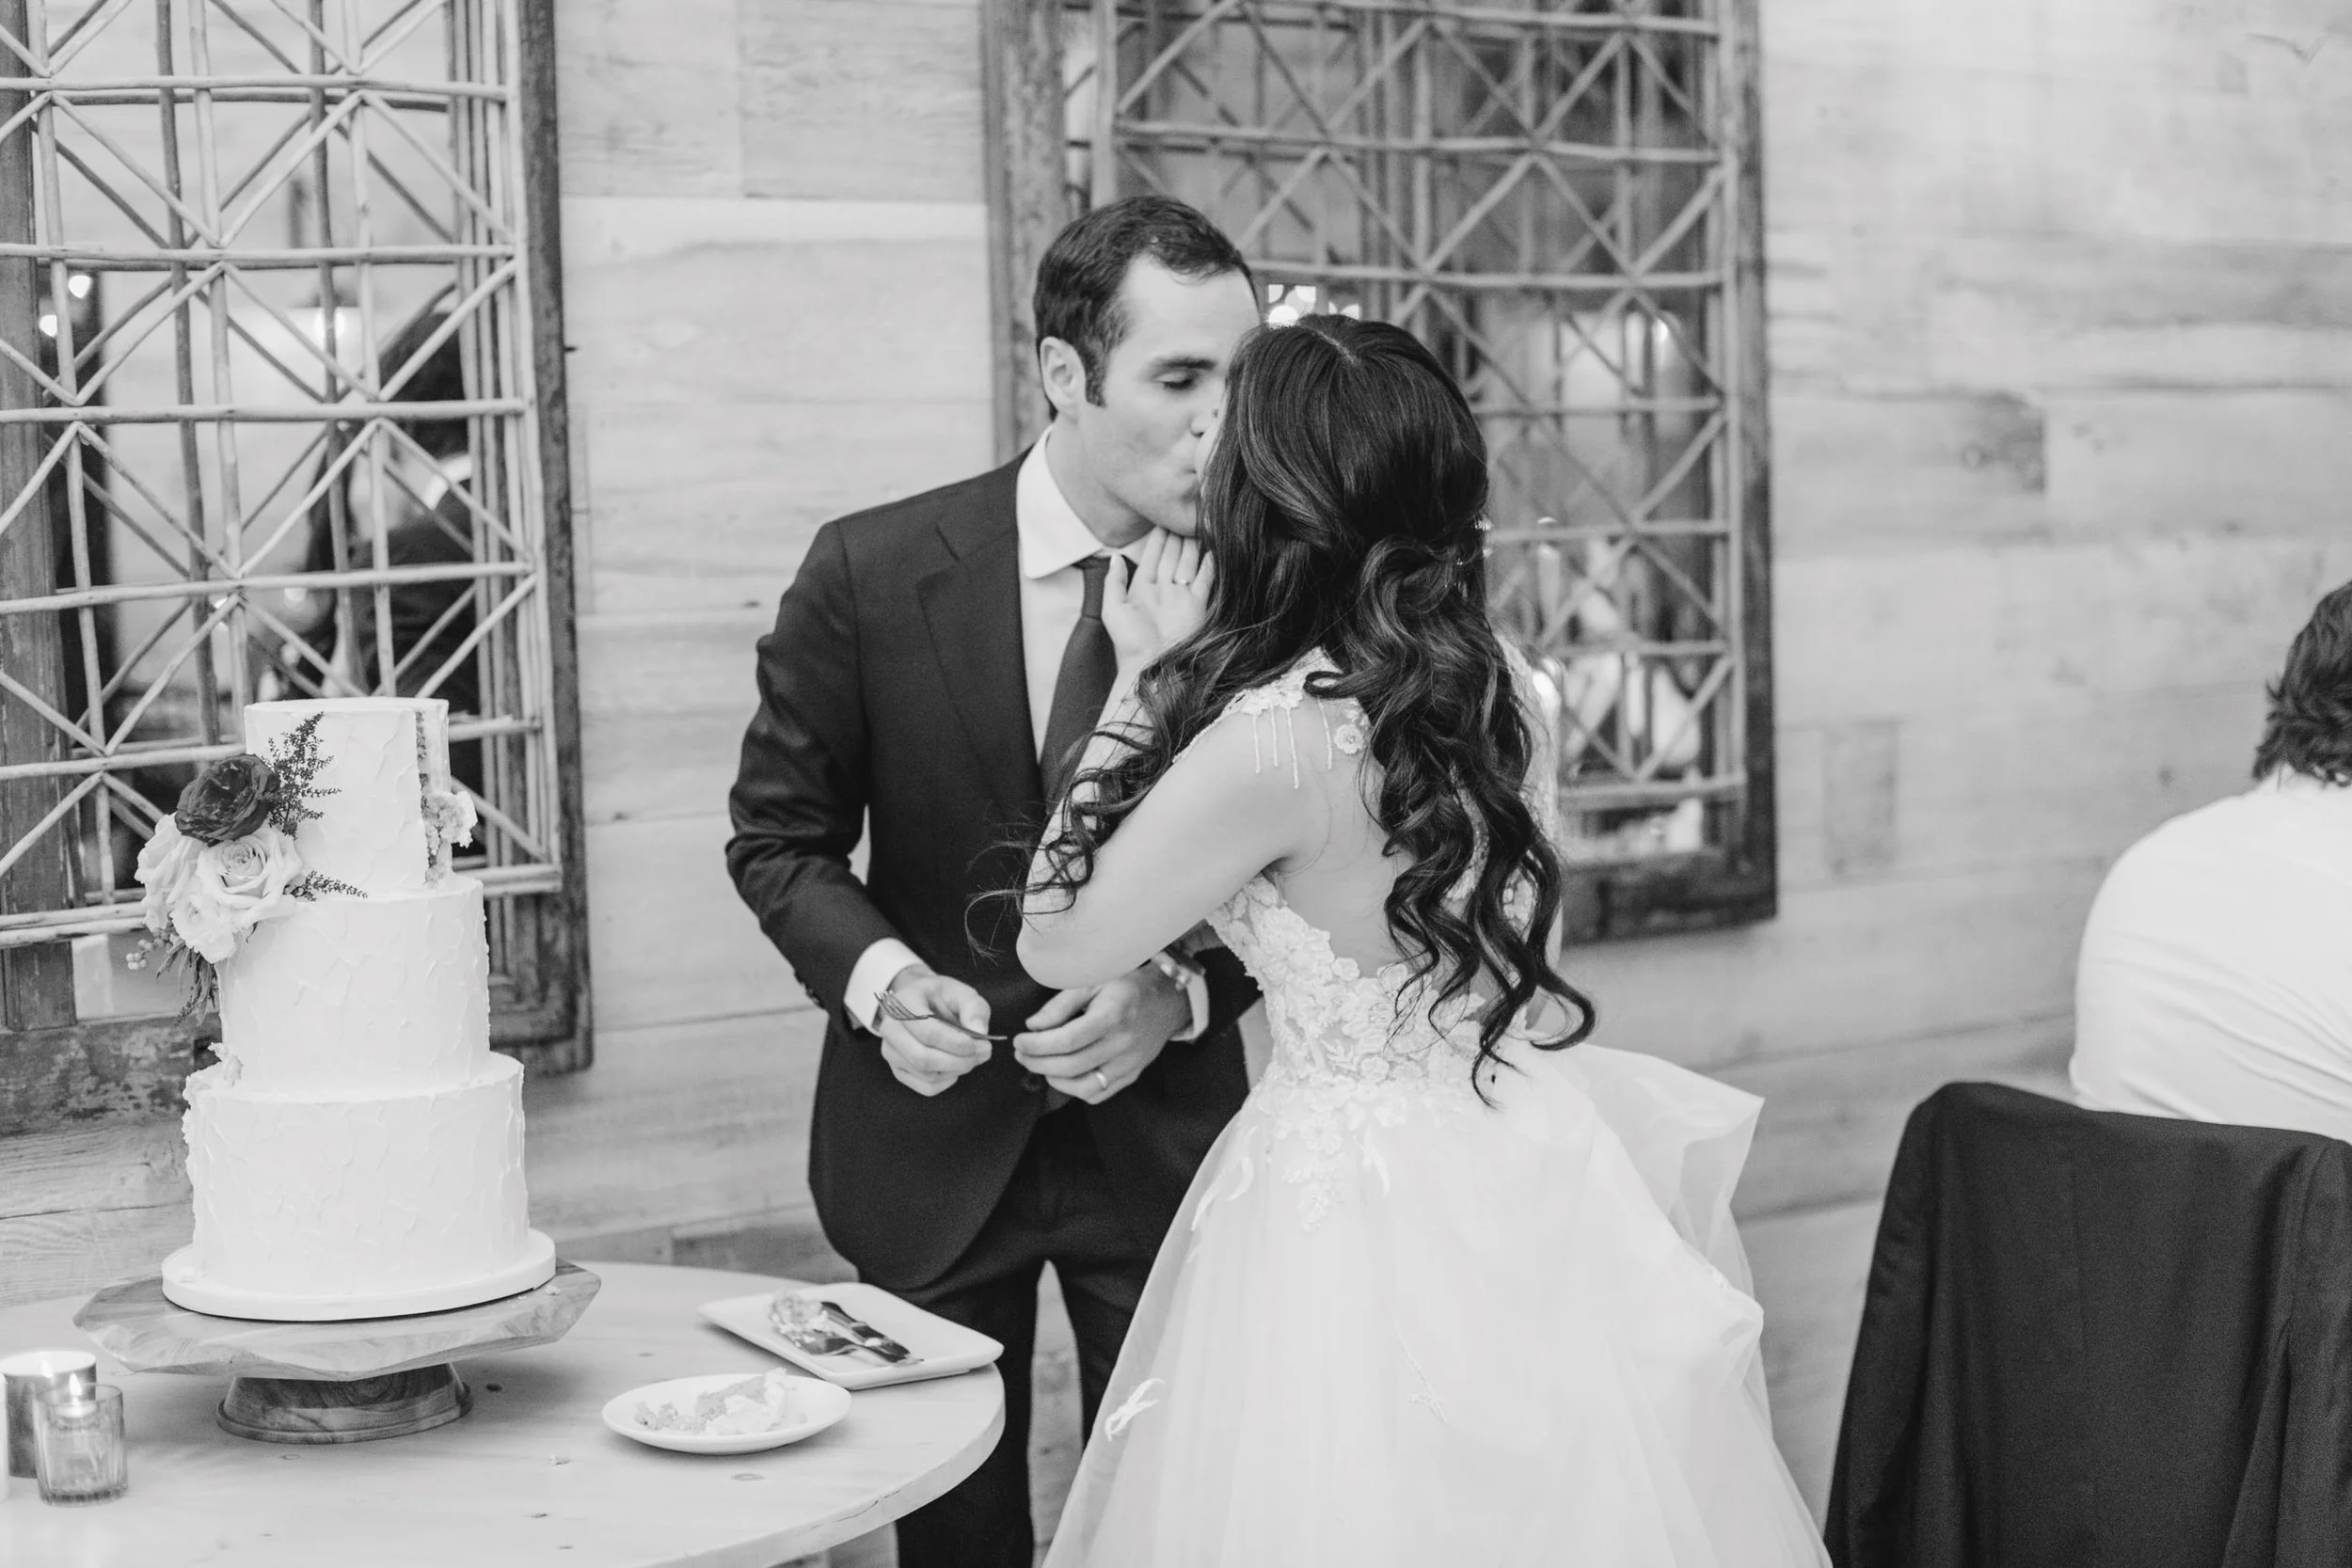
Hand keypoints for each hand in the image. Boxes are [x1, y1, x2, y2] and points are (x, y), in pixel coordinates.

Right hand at [874, 964, 992, 1097]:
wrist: (921, 1005)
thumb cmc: (942, 998)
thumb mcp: (962, 993)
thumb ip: (974, 1009)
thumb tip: (979, 1032)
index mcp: (903, 1004)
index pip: (927, 1031)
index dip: (957, 1043)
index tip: (981, 1043)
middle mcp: (890, 1028)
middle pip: (923, 1058)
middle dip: (960, 1061)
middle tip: (984, 1052)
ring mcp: (891, 1051)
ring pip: (926, 1074)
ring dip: (957, 1070)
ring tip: (974, 1056)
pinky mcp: (898, 1070)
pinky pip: (926, 1087)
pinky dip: (948, 1081)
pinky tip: (956, 1067)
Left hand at [1012, 963, 1188, 1104]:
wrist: (1166, 1001)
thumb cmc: (1125, 987)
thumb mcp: (1093, 981)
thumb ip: (1061, 1004)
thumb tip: (1033, 1026)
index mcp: (1113, 1015)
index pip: (1068, 1040)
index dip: (1038, 1045)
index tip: (1019, 1041)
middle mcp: (1123, 1043)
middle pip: (1072, 1066)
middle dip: (1037, 1063)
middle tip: (1021, 1054)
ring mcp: (1129, 1064)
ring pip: (1084, 1087)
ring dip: (1053, 1079)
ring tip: (1039, 1065)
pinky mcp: (1131, 1076)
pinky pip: (1098, 1094)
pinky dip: (1074, 1089)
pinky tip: (1063, 1074)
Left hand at [1101, 529, 1214, 672]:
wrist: (1153, 668)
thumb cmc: (1130, 644)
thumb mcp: (1113, 610)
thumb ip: (1114, 582)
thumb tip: (1115, 556)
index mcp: (1143, 588)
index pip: (1153, 555)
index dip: (1158, 537)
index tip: (1163, 517)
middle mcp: (1164, 589)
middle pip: (1173, 555)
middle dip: (1178, 533)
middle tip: (1185, 512)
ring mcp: (1182, 596)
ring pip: (1189, 562)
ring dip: (1194, 542)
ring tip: (1199, 522)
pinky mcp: (1198, 604)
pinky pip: (1206, 578)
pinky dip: (1210, 562)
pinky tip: (1214, 546)